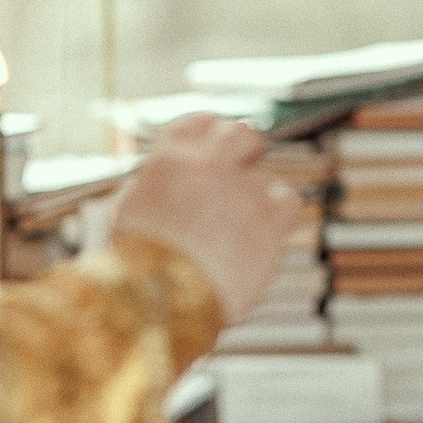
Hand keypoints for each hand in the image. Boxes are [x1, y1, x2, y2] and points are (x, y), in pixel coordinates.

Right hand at [110, 114, 301, 325]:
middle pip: (240, 135)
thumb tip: (182, 185)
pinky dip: (279, 213)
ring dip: (255, 197)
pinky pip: (288, 200)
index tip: (219, 145)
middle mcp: (208, 164)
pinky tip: (266, 231)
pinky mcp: (269, 217)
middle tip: (244, 172)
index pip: (199, 124)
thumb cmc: (137, 268)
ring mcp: (242, 189)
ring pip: (263, 176)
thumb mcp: (134, 212)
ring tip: (237, 231)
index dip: (213, 133)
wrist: (156, 298)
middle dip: (244, 150)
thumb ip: (165, 187)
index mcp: (168, 158)